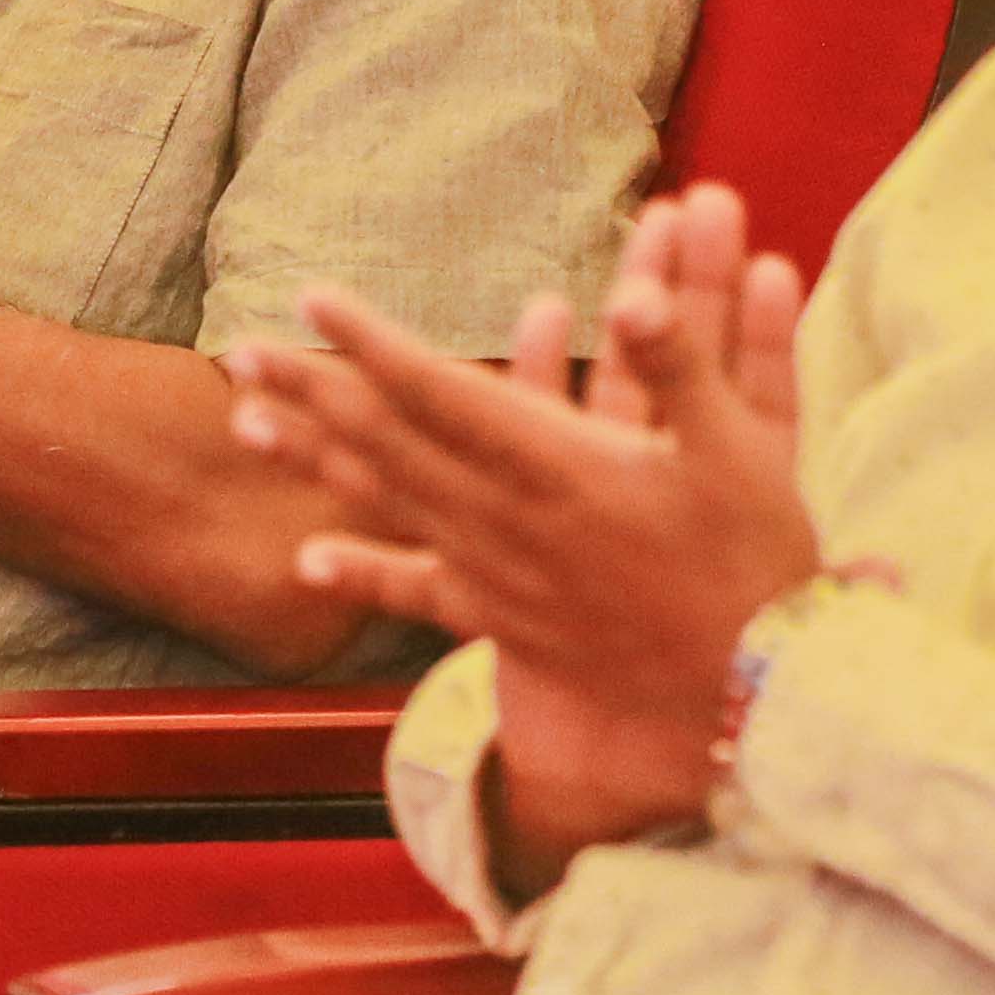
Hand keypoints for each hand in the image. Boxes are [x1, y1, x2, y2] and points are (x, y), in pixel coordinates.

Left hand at [226, 185, 821, 869]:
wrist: (754, 698)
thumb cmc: (755, 564)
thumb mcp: (740, 451)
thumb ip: (680, 366)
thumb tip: (635, 297)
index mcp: (558, 472)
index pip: (442, 396)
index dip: (374, 343)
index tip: (313, 296)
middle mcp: (510, 524)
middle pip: (388, 446)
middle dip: (313, 391)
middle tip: (239, 349)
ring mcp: (500, 578)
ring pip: (388, 506)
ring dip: (313, 459)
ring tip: (245, 421)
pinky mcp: (507, 622)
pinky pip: (421, 593)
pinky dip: (363, 574)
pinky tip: (308, 564)